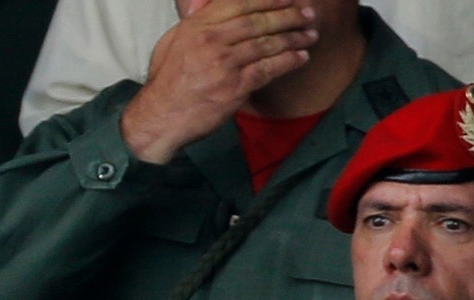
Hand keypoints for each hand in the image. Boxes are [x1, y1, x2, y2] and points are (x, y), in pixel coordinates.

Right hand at [122, 0, 318, 162]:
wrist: (162, 115)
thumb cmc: (168, 80)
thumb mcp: (173, 41)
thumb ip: (194, 21)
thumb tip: (205, 4)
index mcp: (197, 26)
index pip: (239, 4)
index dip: (267, 0)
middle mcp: (211, 40)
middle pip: (257, 22)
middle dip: (287, 15)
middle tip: (308, 12)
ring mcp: (224, 64)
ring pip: (266, 44)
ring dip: (293, 37)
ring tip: (311, 34)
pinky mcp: (234, 87)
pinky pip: (268, 69)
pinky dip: (288, 62)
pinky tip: (302, 57)